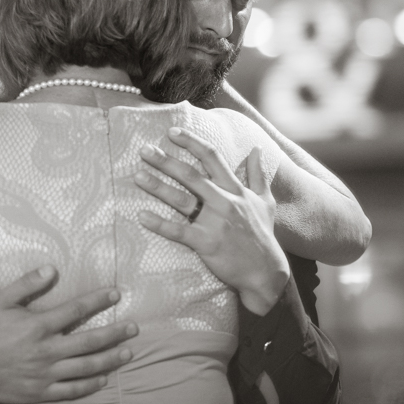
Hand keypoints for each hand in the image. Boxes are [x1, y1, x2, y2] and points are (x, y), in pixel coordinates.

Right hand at [0, 265, 138, 403]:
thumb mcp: (1, 300)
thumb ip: (27, 284)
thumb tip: (52, 269)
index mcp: (38, 326)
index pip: (76, 310)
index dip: (99, 301)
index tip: (116, 294)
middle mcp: (46, 351)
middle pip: (90, 341)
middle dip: (115, 334)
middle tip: (134, 328)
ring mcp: (45, 374)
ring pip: (86, 367)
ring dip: (110, 359)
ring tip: (128, 352)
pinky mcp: (40, 392)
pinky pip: (71, 390)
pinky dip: (89, 385)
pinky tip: (103, 379)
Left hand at [132, 127, 289, 315]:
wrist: (266, 272)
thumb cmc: (263, 235)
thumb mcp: (265, 201)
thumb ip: (258, 174)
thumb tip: (257, 149)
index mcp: (235, 189)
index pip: (212, 157)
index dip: (192, 142)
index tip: (172, 132)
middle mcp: (224, 201)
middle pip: (191, 175)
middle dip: (166, 161)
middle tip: (144, 150)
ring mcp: (215, 222)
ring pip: (181, 199)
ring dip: (158, 186)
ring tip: (138, 176)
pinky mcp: (207, 243)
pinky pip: (179, 231)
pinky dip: (159, 224)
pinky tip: (142, 216)